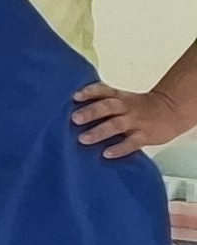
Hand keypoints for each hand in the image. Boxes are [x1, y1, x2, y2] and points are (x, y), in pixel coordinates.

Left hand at [71, 81, 190, 158]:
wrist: (171, 111)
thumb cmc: (140, 107)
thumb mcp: (123, 99)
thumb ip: (103, 103)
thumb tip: (73, 111)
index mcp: (120, 97)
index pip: (104, 91)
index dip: (90, 92)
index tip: (76, 96)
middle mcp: (127, 108)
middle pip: (108, 107)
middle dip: (91, 112)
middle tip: (75, 118)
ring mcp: (136, 121)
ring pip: (117, 125)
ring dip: (99, 132)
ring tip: (83, 139)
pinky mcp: (145, 136)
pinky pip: (132, 142)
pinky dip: (120, 148)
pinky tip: (107, 153)